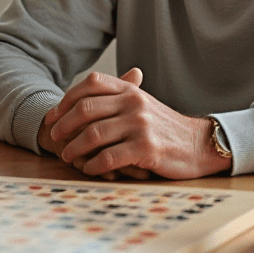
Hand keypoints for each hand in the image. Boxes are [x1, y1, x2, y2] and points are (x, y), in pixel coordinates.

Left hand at [40, 69, 229, 180]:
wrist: (200, 144)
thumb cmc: (165, 127)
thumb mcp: (143, 103)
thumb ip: (116, 97)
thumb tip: (79, 100)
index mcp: (130, 89)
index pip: (90, 83)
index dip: (66, 98)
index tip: (53, 115)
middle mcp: (133, 102)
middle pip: (85, 108)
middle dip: (64, 124)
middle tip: (54, 137)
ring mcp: (139, 125)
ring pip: (93, 134)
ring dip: (74, 148)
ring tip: (67, 156)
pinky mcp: (145, 149)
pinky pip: (109, 157)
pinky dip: (93, 165)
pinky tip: (88, 169)